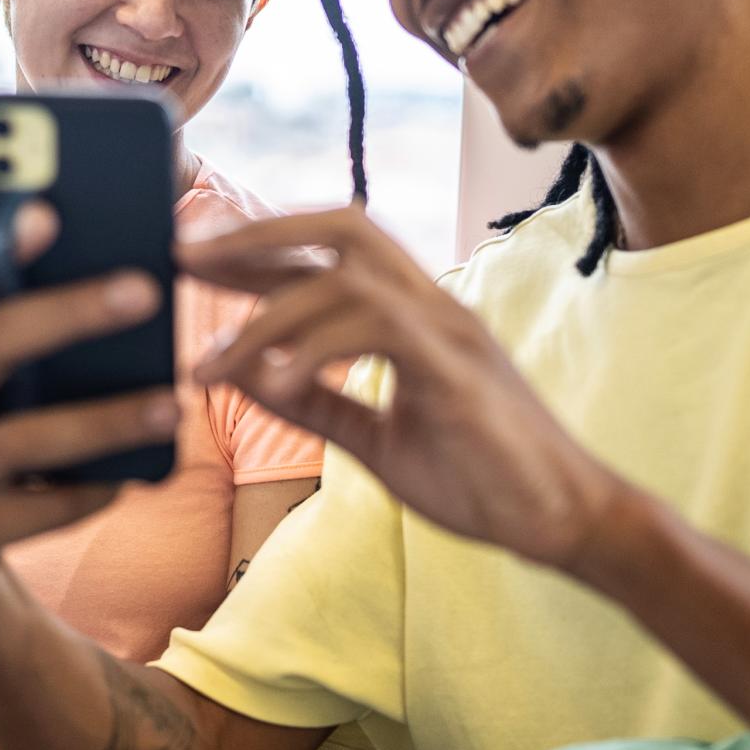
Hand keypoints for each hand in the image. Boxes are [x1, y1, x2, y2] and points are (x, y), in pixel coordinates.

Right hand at [0, 203, 179, 606]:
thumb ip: (14, 333)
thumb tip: (116, 271)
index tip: (46, 214)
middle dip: (67, 313)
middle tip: (145, 291)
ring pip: (25, 440)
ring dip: (104, 421)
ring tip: (171, 405)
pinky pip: (39, 509)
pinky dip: (90, 491)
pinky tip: (133, 476)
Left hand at [182, 207, 621, 570]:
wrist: (563, 523)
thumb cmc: (478, 478)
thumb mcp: (374, 439)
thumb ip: (313, 402)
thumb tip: (239, 369)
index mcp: (414, 315)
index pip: (329, 253)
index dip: (259, 248)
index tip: (192, 260)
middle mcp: (433, 305)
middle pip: (341, 226)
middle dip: (258, 235)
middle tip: (186, 259)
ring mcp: (450, 331)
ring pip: (345, 280)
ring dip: (266, 317)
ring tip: (210, 365)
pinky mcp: (458, 370)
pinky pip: (377, 329)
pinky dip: (316, 350)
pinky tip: (274, 386)